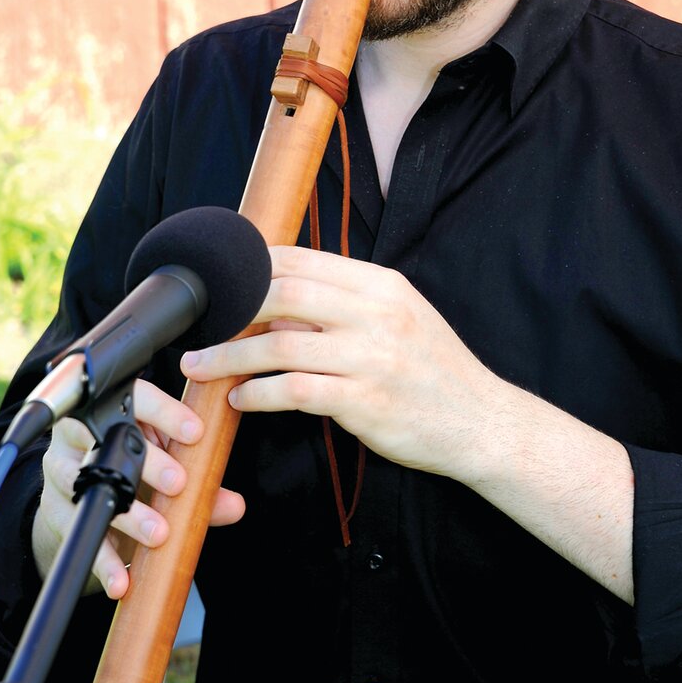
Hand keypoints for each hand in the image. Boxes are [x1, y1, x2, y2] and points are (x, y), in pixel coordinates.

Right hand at [32, 377, 244, 598]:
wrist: (85, 494)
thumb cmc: (135, 464)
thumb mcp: (167, 461)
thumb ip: (199, 478)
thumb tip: (234, 505)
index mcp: (113, 410)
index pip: (133, 397)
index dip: (164, 412)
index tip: (196, 432)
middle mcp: (80, 436)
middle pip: (107, 440)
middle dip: (146, 463)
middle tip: (179, 483)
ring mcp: (63, 473)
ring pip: (90, 487)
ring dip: (128, 514)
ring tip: (158, 533)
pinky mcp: (57, 512)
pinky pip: (79, 536)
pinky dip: (103, 562)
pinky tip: (122, 580)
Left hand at [180, 247, 501, 481]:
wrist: (482, 422)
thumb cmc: (435, 372)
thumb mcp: (399, 321)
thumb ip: (343, 308)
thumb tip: (279, 309)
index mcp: (383, 285)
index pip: (303, 260)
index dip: (252, 268)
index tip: (220, 284)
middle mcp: (378, 314)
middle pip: (285, 294)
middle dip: (232, 307)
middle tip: (200, 322)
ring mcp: (373, 358)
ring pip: (281, 346)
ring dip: (230, 356)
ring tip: (201, 365)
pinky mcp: (366, 402)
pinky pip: (295, 392)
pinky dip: (259, 394)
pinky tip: (241, 399)